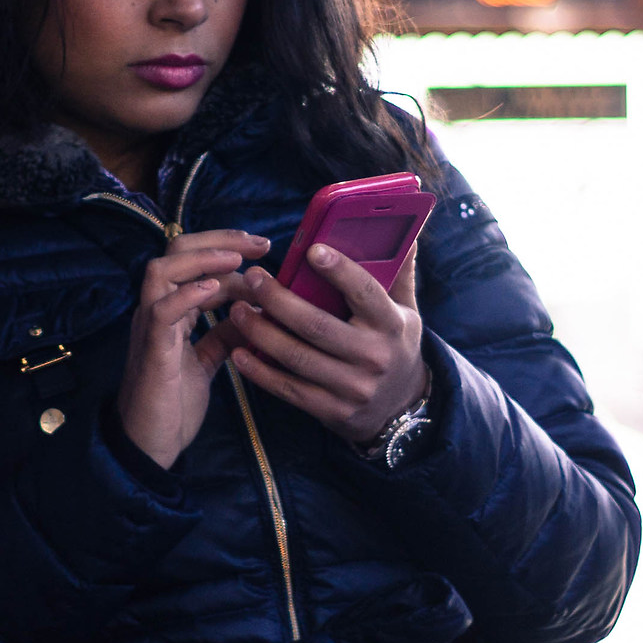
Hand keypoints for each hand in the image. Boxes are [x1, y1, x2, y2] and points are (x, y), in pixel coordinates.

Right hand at [116, 229, 270, 469]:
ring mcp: (150, 327)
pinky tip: (215, 290)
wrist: (150, 446)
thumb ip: (223, 334)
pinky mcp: (152, 350)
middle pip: (175, 252)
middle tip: (259, 244)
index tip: (264, 251)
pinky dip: (188, 294)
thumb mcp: (206, 361)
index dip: (229, 251)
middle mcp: (156, 311)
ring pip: (161, 272)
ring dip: (202, 259)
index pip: (193, 262)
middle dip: (219, 241)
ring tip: (237, 260)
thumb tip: (253, 312)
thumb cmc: (173, 403)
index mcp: (171, 311)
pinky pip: (162, 312)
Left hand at [221, 242, 428, 445]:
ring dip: (260, 333)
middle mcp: (373, 357)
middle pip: (317, 325)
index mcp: (391, 325)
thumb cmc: (395, 346)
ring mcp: (352, 387)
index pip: (364, 293)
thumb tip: (406, 232)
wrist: (400, 408)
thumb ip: (400, 274)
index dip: (339, 270)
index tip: (312, 249)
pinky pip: (289, 390)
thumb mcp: (406, 312)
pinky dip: (260, 372)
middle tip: (252, 278)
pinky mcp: (332, 411)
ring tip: (237, 311)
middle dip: (278, 300)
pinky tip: (239, 353)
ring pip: (296, 357)